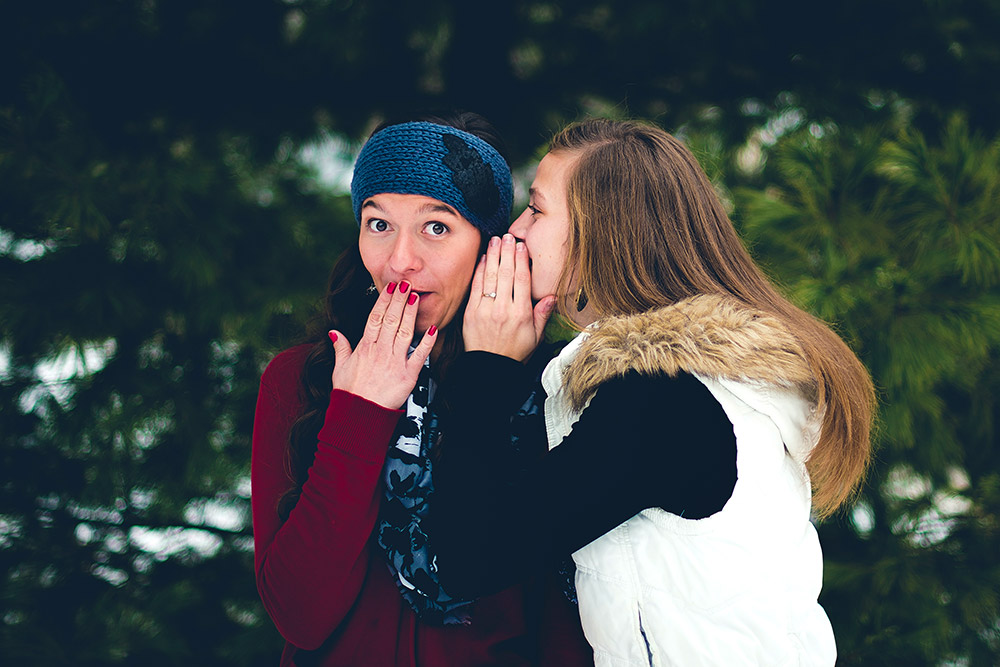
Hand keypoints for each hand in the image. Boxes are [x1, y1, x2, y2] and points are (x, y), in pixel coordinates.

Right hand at [328, 281, 437, 408]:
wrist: (358, 415)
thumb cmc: (349, 394)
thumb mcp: (339, 369)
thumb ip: (340, 348)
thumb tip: (334, 332)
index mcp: (364, 348)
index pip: (375, 318)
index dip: (383, 301)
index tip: (389, 288)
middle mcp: (380, 352)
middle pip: (390, 320)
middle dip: (398, 300)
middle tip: (405, 284)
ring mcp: (394, 362)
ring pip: (404, 332)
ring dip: (410, 314)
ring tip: (416, 297)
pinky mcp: (408, 376)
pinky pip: (419, 356)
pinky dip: (427, 342)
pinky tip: (433, 328)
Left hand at [463, 234, 555, 361]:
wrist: (490, 367)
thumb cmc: (514, 352)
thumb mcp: (536, 336)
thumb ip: (542, 314)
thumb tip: (552, 296)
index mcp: (521, 314)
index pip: (522, 280)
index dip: (522, 260)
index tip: (522, 246)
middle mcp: (503, 309)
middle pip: (506, 273)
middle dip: (507, 252)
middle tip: (508, 236)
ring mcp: (486, 310)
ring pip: (491, 276)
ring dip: (493, 255)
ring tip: (496, 240)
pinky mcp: (471, 312)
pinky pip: (476, 286)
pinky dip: (480, 270)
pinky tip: (484, 258)